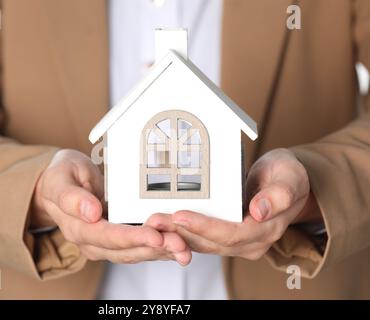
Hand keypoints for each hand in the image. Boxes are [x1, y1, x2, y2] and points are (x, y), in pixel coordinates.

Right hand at [31, 149, 190, 264]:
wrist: (61, 183)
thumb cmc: (61, 177)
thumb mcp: (59, 179)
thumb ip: (71, 197)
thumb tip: (91, 213)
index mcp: (77, 228)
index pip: (107, 237)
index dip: (132, 237)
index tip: (154, 235)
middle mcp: (93, 241)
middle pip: (126, 250)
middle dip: (155, 248)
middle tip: (180, 244)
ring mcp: (107, 242)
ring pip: (137, 252)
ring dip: (162, 251)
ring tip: (184, 248)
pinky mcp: (120, 237)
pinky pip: (141, 246)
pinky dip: (160, 247)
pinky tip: (178, 244)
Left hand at [147, 148, 321, 259]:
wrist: (285, 182)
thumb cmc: (287, 176)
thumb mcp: (289, 177)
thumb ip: (279, 194)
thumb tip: (261, 211)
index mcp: (265, 230)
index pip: (231, 235)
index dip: (205, 227)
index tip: (181, 216)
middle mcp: (249, 242)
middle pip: (210, 242)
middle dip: (181, 232)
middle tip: (154, 220)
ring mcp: (236, 242)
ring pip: (201, 243)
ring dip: (175, 234)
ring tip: (152, 221)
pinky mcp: (224, 237)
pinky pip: (200, 238)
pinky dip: (181, 232)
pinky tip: (163, 223)